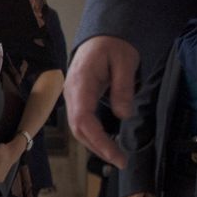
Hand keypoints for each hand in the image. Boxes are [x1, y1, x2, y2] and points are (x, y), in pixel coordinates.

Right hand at [66, 36, 140, 168]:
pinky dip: (93, 136)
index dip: (99, 141)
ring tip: (116, 156)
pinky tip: (107, 143)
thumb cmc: (113, 45)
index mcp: (81, 83)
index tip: (117, 155)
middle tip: (121, 161)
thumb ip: (123, 88)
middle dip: (98, 148)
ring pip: (78, 128)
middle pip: (78, 128)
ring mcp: (72, 97)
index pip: (83, 119)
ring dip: (95, 145)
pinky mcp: (78, 99)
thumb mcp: (125, 61)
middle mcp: (71, 93)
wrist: (101, 35)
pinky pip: (82, 122)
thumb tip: (123, 115)